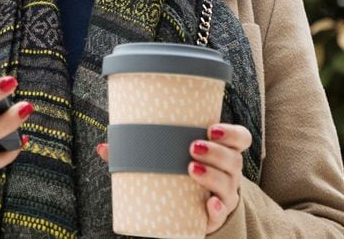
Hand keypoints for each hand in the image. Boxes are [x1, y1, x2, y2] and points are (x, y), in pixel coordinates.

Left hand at [95, 123, 250, 232]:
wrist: (193, 211)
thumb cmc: (179, 175)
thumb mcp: (166, 160)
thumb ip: (137, 153)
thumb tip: (103, 148)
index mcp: (222, 152)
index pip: (240, 138)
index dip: (231, 132)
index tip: (211, 128)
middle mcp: (229, 173)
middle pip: (234, 160)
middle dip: (216, 152)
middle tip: (192, 147)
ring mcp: (225, 195)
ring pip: (229, 184)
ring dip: (213, 175)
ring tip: (191, 168)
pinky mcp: (215, 216)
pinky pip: (220, 213)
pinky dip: (216, 209)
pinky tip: (208, 204)